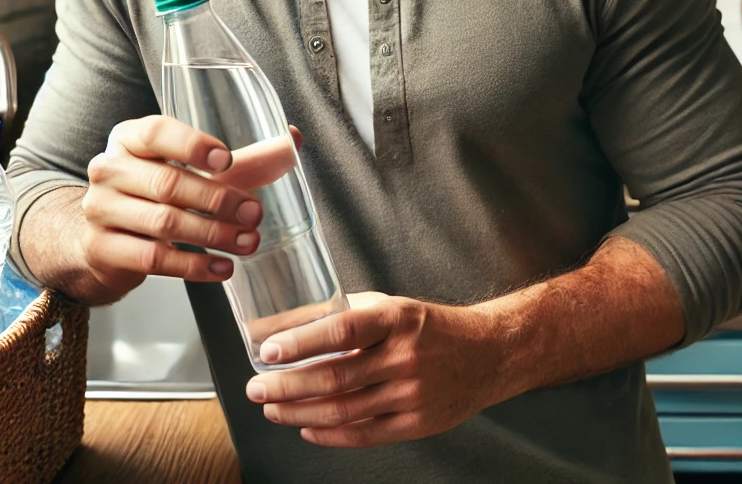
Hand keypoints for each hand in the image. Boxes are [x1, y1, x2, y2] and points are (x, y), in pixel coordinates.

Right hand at [78, 115, 301, 296]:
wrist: (101, 236)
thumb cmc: (154, 192)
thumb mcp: (191, 170)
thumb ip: (243, 160)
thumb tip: (292, 141)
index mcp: (130, 138)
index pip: (158, 132)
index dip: (192, 145)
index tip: (226, 161)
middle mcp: (110, 169)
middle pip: (167, 183)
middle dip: (217, 200)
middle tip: (255, 212)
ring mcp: (100, 210)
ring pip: (164, 223)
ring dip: (213, 234)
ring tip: (248, 242)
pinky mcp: (102, 249)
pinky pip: (153, 259)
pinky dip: (193, 266)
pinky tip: (222, 267)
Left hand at [245, 292, 493, 447]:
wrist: (485, 354)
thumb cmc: (424, 326)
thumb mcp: (384, 306)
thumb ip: (333, 313)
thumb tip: (277, 324)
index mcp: (395, 318)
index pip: (341, 330)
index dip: (302, 342)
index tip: (268, 349)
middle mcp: (404, 356)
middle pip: (335, 377)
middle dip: (287, 385)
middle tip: (256, 387)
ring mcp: (412, 393)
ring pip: (344, 410)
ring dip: (299, 412)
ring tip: (272, 407)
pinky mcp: (416, 424)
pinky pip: (364, 434)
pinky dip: (328, 434)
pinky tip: (306, 426)